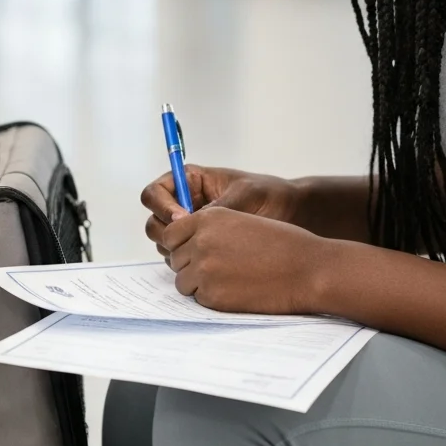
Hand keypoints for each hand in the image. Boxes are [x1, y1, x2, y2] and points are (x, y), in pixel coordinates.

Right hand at [142, 166, 301, 256]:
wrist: (291, 215)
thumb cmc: (270, 195)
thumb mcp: (244, 195)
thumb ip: (216, 206)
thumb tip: (189, 221)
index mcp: (189, 182)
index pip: (155, 193)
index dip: (161, 206)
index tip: (182, 218)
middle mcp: (183, 205)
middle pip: (154, 222)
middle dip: (167, 233)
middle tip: (190, 242)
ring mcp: (189, 229)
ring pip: (164, 243)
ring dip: (176, 250)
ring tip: (205, 252)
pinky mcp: (198, 249)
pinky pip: (180, 258)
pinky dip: (187, 263)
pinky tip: (210, 263)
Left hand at [162, 206, 331, 314]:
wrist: (308, 270)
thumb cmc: (283, 244)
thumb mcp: (242, 221)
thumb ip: (211, 229)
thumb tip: (186, 244)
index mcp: (208, 219)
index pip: (171, 233)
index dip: (180, 244)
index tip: (192, 250)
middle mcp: (200, 241)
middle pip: (175, 257)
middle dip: (190, 264)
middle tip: (218, 269)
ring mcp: (203, 269)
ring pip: (182, 280)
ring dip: (199, 283)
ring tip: (229, 280)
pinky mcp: (211, 295)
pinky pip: (198, 298)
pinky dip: (212, 297)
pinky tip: (236, 291)